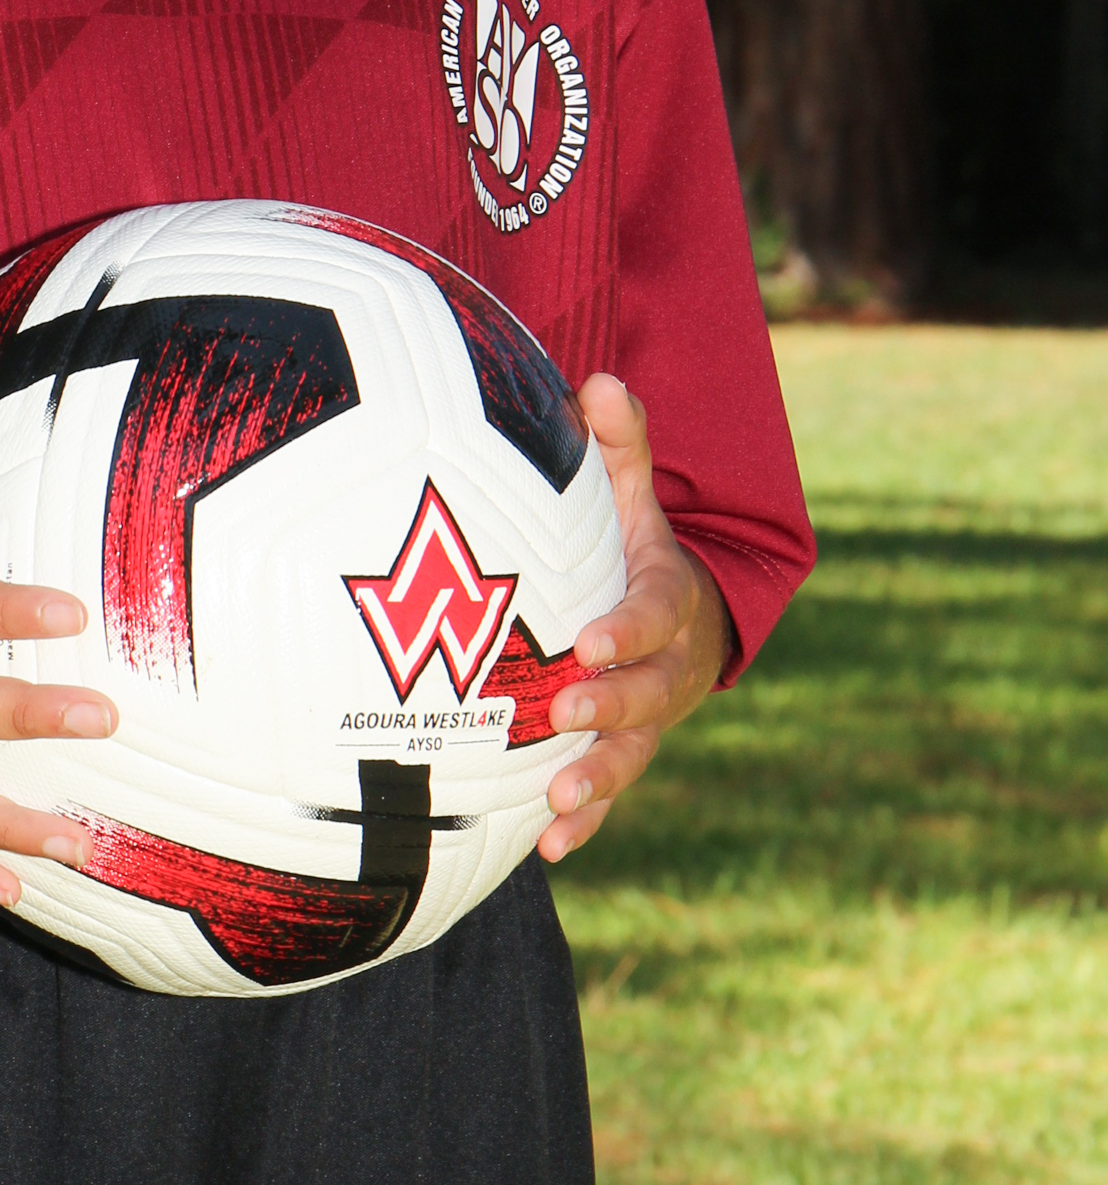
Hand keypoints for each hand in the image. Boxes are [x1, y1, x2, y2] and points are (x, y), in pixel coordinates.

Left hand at [537, 374, 730, 862]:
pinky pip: (609, 796)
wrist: (685, 617)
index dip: (627, 629)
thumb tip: (600, 381)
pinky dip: (584, 823)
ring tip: (555, 805)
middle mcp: (666, 668)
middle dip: (611, 709)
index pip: (655, 614)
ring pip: (631, 757)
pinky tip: (547, 849)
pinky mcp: (623, 754)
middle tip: (564, 714)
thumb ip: (619, 444)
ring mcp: (648, 719)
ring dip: (597, 781)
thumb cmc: (634, 545)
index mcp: (667, 599)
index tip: (589, 641)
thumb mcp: (632, 492)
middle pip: (649, 696)